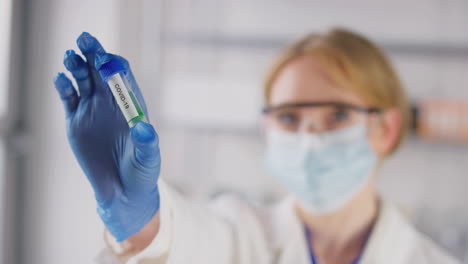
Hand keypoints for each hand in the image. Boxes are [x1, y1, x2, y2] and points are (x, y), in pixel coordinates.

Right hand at [53, 32, 160, 241]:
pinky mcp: (76, 122)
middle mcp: (111, 103)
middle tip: (85, 39)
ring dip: (76, 66)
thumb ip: (147, 143)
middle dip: (94, 53)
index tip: (108, 59)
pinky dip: (63, 86)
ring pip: (82, 79)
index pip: (123, 76)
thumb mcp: (149, 158)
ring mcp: (92, 110)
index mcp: (132, 104)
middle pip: (101, 70)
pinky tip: (61, 79)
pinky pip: (68, 98)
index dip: (115, 65)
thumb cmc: (143, 172)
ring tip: (70, 57)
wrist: (123, 192)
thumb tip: (144, 128)